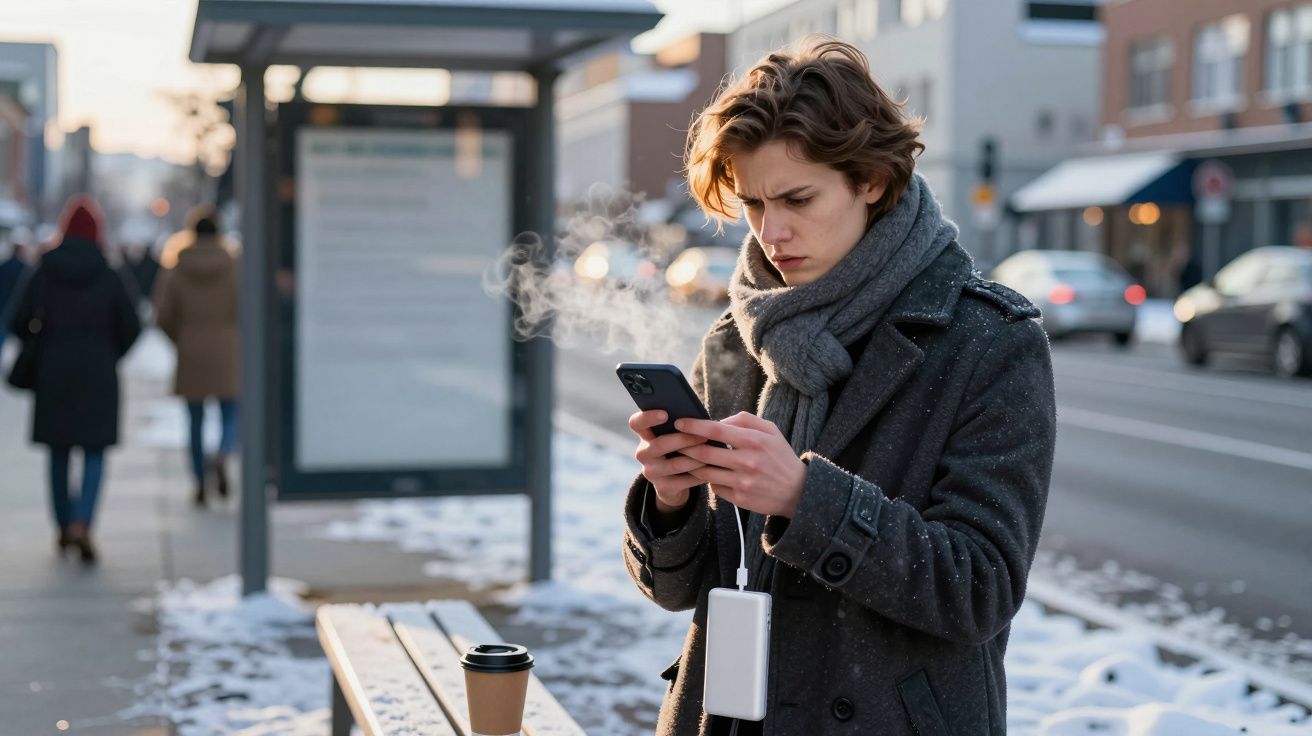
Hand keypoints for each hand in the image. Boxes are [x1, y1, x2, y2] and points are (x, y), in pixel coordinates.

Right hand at [628, 410, 708, 512]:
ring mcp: (651, 472)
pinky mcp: (663, 488)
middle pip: (659, 445)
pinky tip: (712, 469)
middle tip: (704, 436)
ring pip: (674, 465)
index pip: (636, 423)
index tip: (665, 414)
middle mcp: (643, 454)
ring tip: (712, 453)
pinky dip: (700, 474)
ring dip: (696, 458)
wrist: (674, 484)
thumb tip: (701, 419)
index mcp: (645, 436)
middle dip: (684, 440)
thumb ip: (680, 426)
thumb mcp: (674, 437)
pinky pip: (684, 481)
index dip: (648, 417)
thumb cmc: (679, 450)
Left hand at [675, 412, 806, 517]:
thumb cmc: (780, 457)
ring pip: (704, 472)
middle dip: (684, 446)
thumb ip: (745, 420)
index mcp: (754, 441)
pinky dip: (708, 480)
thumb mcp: (771, 431)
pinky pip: (714, 487)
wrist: (798, 492)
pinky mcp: (739, 498)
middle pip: (704, 452)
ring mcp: (742, 482)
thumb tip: (718, 421)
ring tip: (685, 458)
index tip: (679, 422)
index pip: (716, 429)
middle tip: (675, 442)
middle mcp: (747, 461)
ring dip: (691, 464)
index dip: (694, 426)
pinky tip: (707, 474)